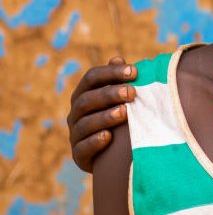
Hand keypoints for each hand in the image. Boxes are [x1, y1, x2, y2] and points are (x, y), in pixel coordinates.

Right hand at [66, 56, 136, 172]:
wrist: (112, 156)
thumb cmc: (119, 118)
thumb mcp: (120, 99)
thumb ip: (118, 80)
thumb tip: (118, 59)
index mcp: (84, 95)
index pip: (92, 78)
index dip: (111, 73)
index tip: (134, 71)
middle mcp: (76, 113)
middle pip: (87, 99)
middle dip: (109, 94)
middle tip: (132, 92)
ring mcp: (76, 135)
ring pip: (85, 124)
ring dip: (105, 117)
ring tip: (125, 112)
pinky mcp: (79, 155)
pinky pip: (83, 148)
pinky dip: (95, 142)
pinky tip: (109, 137)